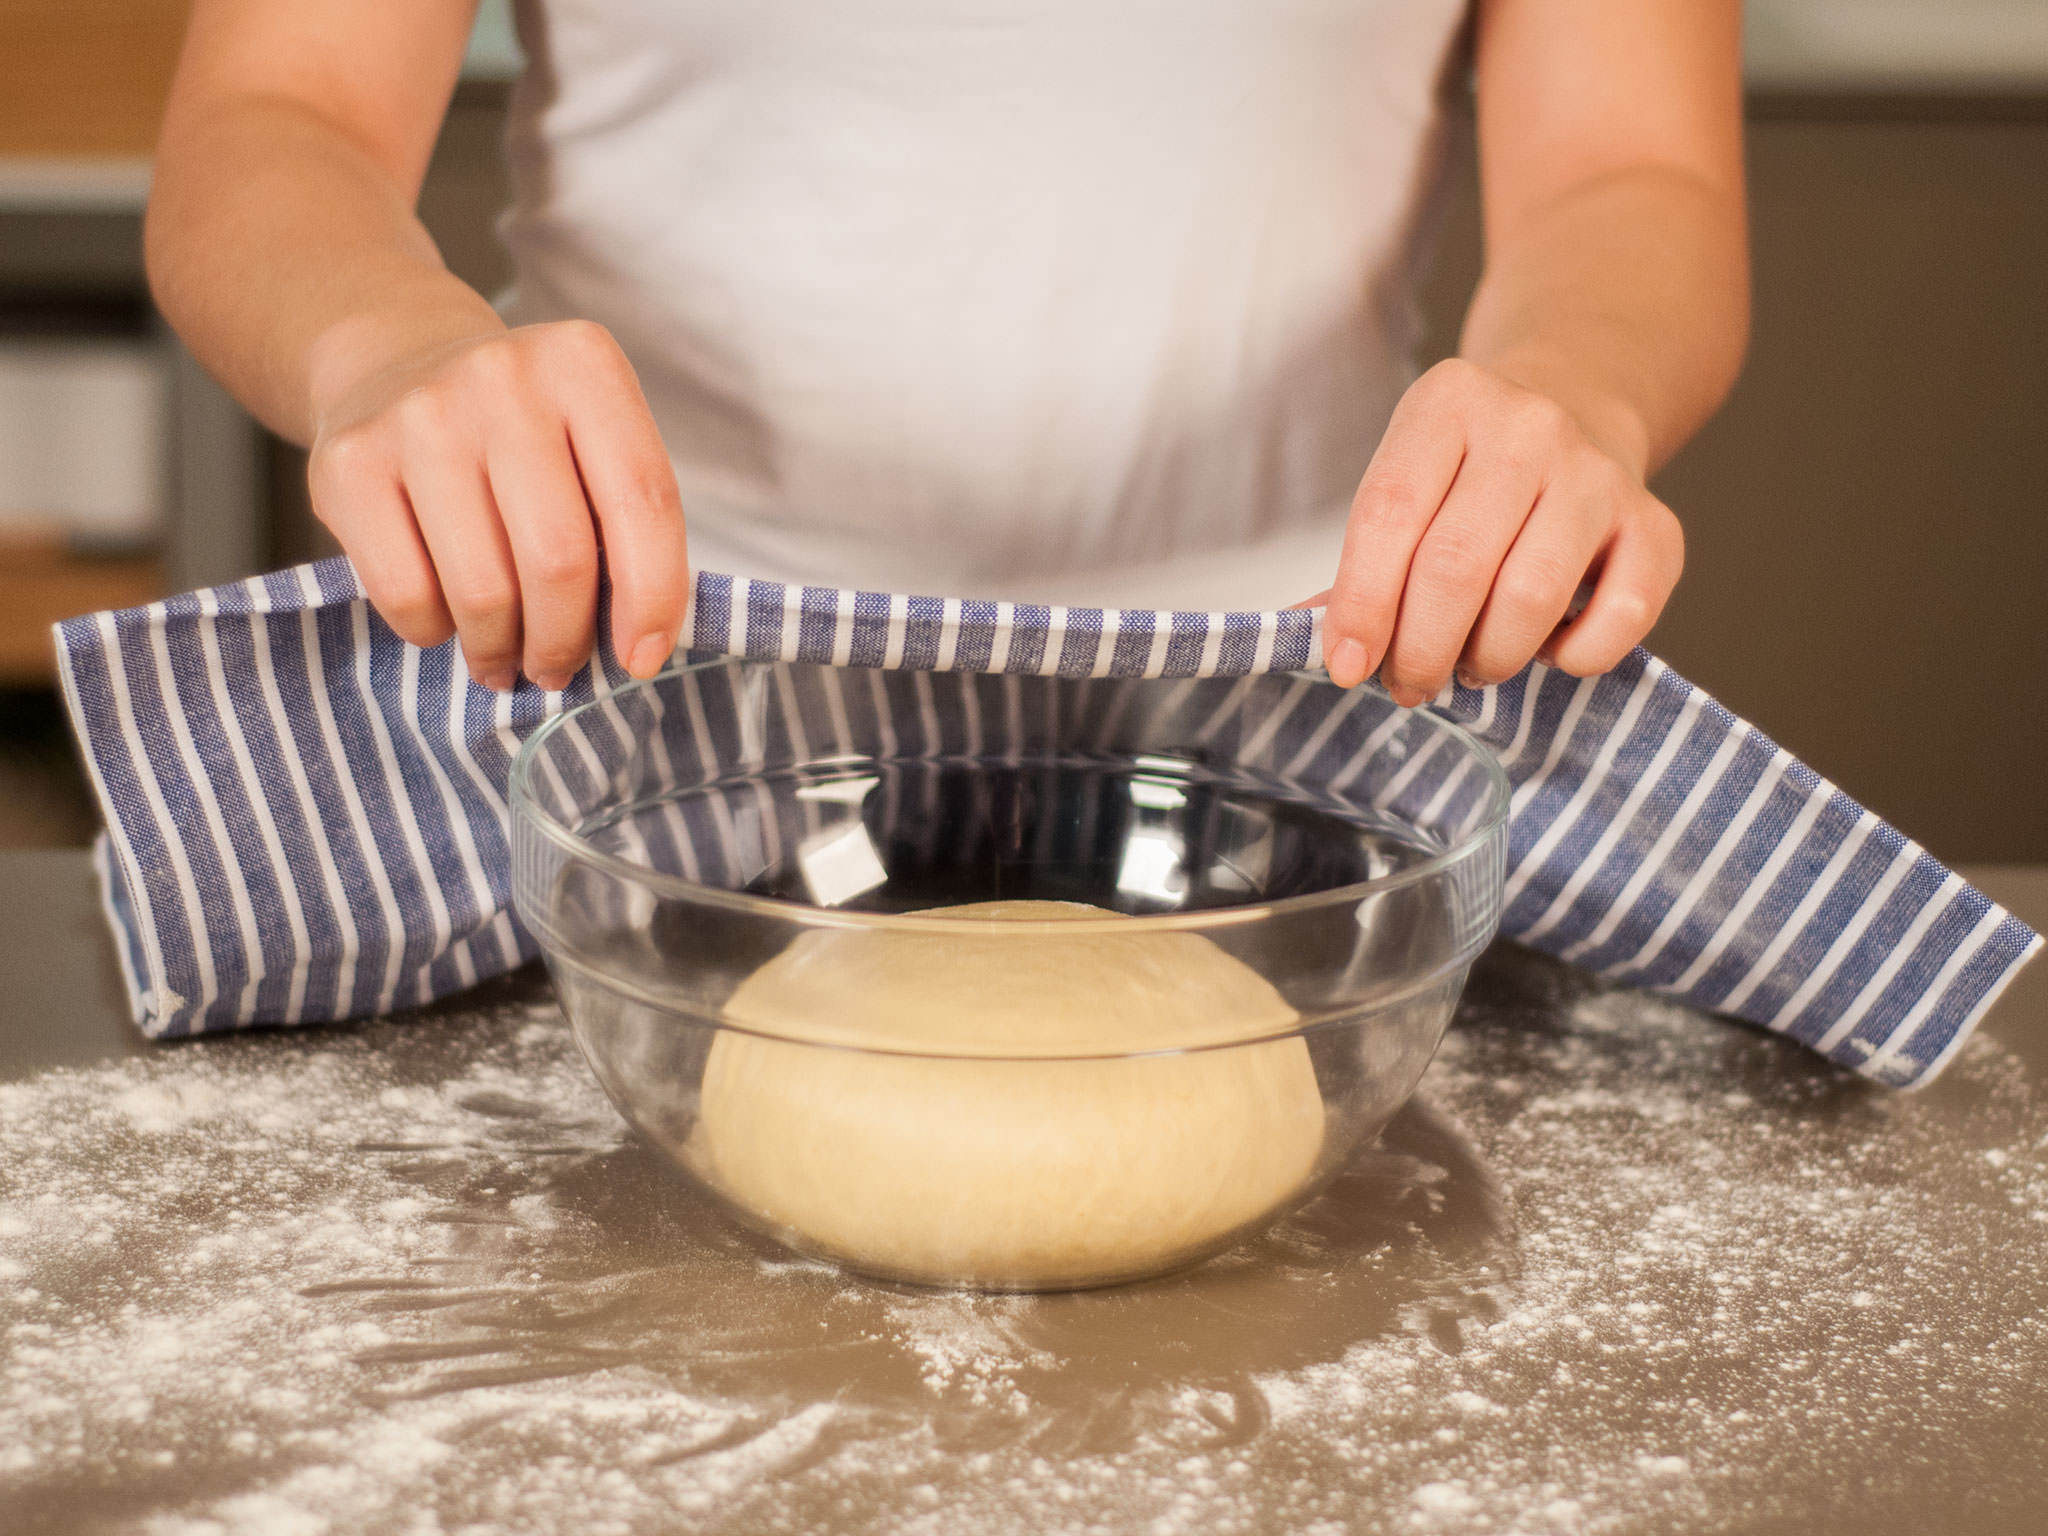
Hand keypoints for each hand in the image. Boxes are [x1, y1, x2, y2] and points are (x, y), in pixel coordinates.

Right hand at [307, 319, 688, 691]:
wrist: (393, 364)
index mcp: (584, 365)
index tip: (641, 659)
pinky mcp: (349, 464)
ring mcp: (419, 416)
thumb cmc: (519, 431)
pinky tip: (446, 619)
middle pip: (558, 558)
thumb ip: (626, 522)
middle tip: (558, 668)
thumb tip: (638, 646)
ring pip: (483, 591)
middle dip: (565, 640)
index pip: (642, 501)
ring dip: (502, 648)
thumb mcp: (589, 440)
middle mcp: (502, 377)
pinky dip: (434, 631)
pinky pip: (407, 595)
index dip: (652, 598)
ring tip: (506, 656)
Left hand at [1316, 358, 1682, 704]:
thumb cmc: (1466, 475)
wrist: (1579, 402)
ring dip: (1489, 658)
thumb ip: (1361, 565)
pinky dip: (1577, 657)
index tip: (1347, 666)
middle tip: (1408, 684)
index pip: (1389, 514)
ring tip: (1470, 666)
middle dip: (1419, 648)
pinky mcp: (1658, 523)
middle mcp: (1528, 426)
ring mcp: (1597, 472)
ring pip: (1531, 597)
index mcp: (1446, 403)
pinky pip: (1621, 616)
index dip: (1361, 604)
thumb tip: (1317, 645)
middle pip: (1455, 565)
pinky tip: (1550, 650)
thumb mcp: (1405, 486)